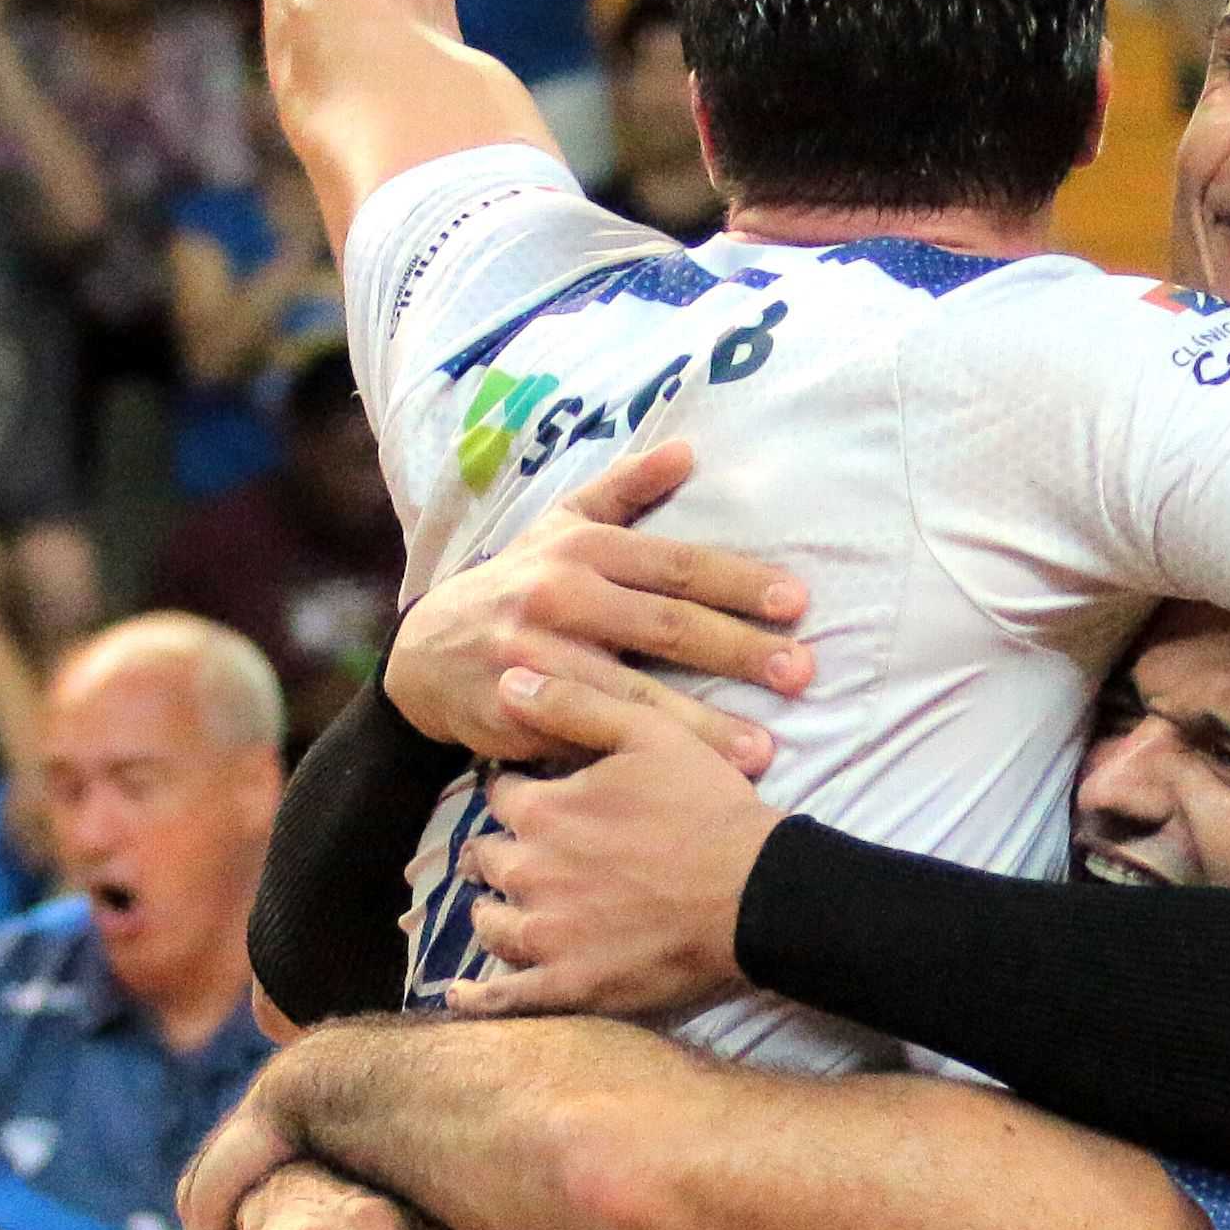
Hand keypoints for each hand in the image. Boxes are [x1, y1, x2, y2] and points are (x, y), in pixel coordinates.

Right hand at [380, 443, 803, 765]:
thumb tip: (688, 450)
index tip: (798, 602)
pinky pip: (592, 738)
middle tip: (802, 672)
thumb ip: (624, 489)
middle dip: (740, 650)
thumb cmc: (515, 584)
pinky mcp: (520, 713)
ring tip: (765, 749)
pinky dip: (643, 760)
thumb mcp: (558, 526)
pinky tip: (688, 779)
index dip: (739, 582)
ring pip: (633, 695)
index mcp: (582, 548)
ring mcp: (537, 659)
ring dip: (704, 726)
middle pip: (666, 626)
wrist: (426, 652)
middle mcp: (560, 597)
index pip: (676, 565)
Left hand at [429, 677, 773, 1021]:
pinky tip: (464, 994)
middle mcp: (530, 873)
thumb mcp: (649, 733)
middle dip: (502, 851)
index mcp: (544, 812)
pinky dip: (480, 998)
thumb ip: (574, 704)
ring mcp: (546, 934)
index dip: (519, 791)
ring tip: (511, 908)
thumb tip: (506, 680)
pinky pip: (506, 998)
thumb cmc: (708, 808)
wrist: (755, 892)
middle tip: (527, 853)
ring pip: (490, 922)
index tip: (538, 796)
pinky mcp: (569, 985)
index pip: (502, 796)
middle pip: (488, 858)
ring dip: (496, 910)